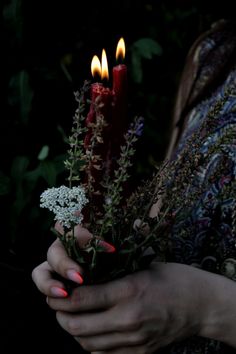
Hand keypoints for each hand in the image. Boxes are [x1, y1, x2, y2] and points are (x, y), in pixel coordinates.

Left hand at [32, 227, 235, 351]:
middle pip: (78, 326)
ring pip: (87, 344)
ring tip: (71, 317)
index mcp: (129, 291)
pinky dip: (90, 344)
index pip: (82, 299)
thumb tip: (85, 274)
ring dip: (73, 331)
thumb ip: (114, 273)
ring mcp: (134, 340)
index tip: (54, 291)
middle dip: (60, 317)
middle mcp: (129, 319)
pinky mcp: (140, 353)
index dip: (61, 296)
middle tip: (58, 305)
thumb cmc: (174, 279)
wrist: (202, 305)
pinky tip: (91, 331)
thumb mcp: (144, 266)